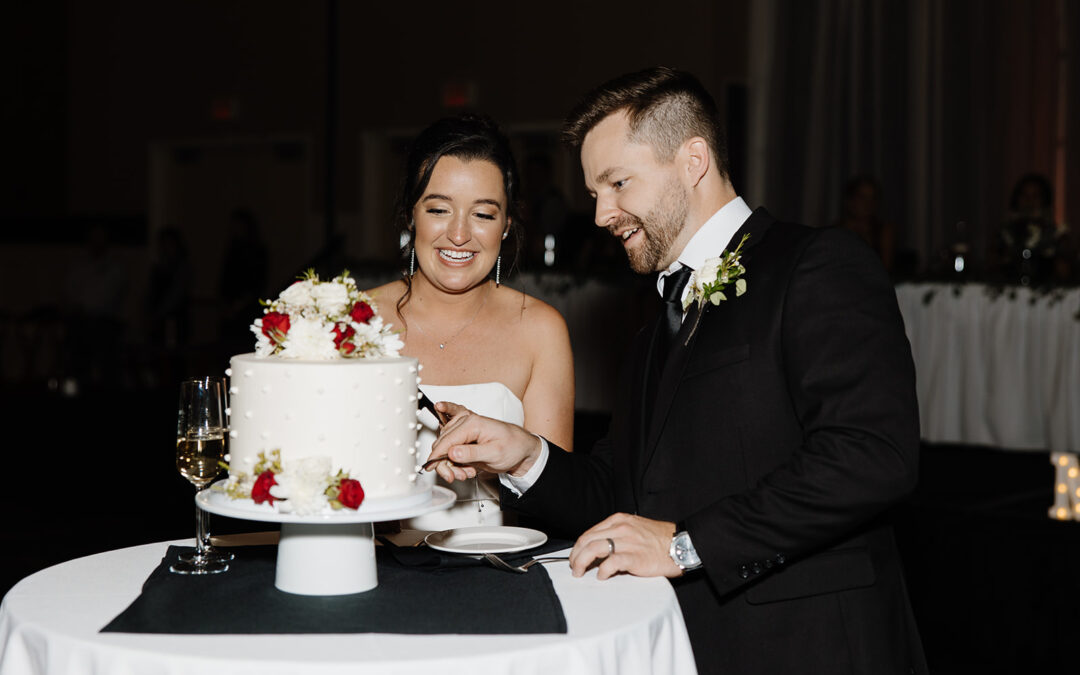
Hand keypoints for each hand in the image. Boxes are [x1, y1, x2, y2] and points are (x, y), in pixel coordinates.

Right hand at [426, 402, 543, 482]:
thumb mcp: (495, 453)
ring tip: (467, 473)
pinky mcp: (465, 442)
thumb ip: (472, 453)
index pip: (446, 440)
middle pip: (442, 445)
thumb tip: (452, 453)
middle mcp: (466, 425)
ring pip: (445, 451)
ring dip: (452, 466)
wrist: (522, 450)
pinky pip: (452, 453)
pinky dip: (456, 464)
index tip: (431, 467)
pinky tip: (467, 470)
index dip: (437, 456)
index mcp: (472, 423)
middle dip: (446, 464)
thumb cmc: (514, 446)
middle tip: (457, 476)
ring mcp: (465, 433)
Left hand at [568, 513, 681, 579]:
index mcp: (619, 520)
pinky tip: (601, 576)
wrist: (682, 544)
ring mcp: (628, 542)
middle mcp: (621, 528)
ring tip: (580, 572)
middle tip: (574, 567)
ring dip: (582, 563)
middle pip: (587, 540)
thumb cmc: (660, 540)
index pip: (590, 532)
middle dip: (576, 555)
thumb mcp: (635, 528)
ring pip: (594, 549)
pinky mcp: (635, 557)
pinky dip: (601, 570)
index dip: (578, 546)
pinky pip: (610, 563)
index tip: (575, 556)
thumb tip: (599, 549)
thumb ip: (617, 535)